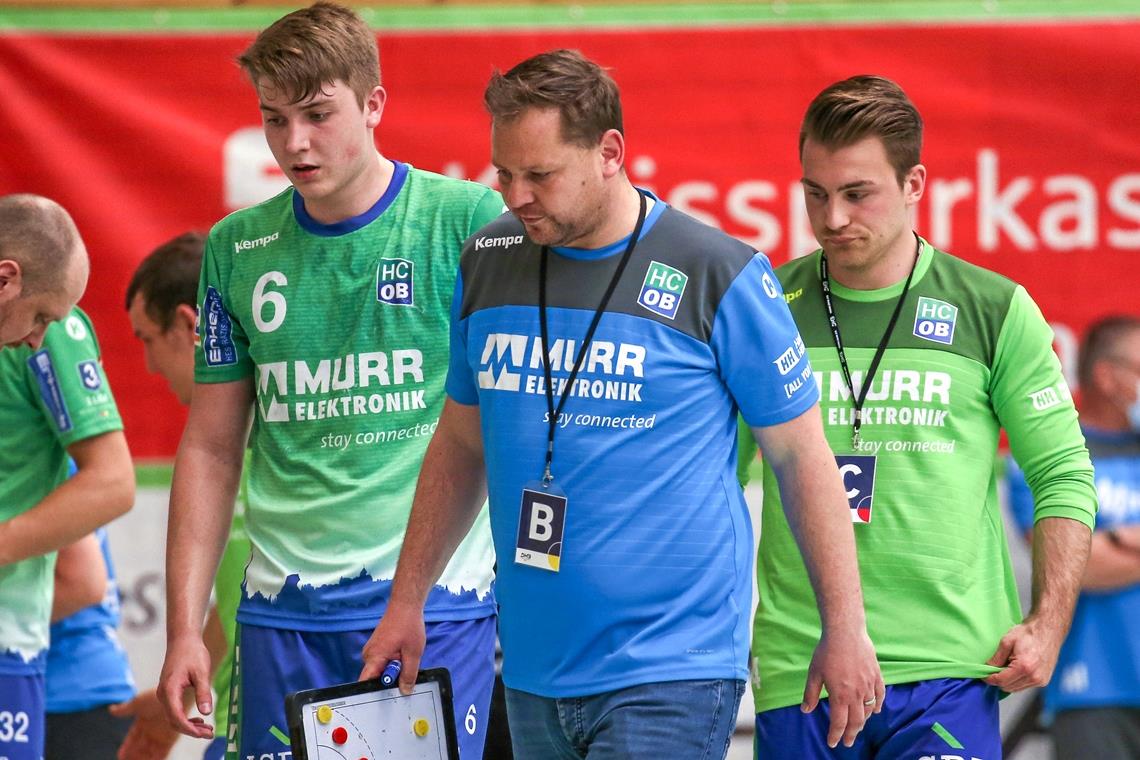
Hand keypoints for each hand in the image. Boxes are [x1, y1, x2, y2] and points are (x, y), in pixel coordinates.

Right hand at [110, 689, 181, 759]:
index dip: (126, 747)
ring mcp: (161, 735)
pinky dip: (158, 758)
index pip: (132, 738)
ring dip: (143, 759)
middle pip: (140, 748)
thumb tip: (111, 710)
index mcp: (143, 723)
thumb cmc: (157, 697)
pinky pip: (163, 753)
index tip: (120, 755)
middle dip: (134, 756)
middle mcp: (151, 731)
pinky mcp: (171, 739)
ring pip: (149, 752)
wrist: (176, 695)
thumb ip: (125, 709)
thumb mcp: (138, 703)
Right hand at [157, 634, 215, 739]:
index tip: (205, 733)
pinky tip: (199, 720)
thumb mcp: (202, 672)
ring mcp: (164, 694)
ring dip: (189, 726)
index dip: (190, 729)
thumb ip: (203, 692)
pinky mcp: (168, 692)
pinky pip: (174, 711)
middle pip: (174, 720)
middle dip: (191, 730)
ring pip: (173, 717)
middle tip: (210, 733)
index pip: (177, 716)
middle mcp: (163, 694)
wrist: (183, 640)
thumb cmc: (192, 653)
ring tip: (207, 729)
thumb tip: (206, 712)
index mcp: (169, 689)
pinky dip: (185, 718)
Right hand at [359, 600, 425, 694]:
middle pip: (374, 677)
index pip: (365, 682)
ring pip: (380, 668)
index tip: (386, 696)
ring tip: (404, 656)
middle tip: (404, 670)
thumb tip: (405, 691)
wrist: (405, 606)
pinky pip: (381, 661)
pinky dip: (392, 660)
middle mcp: (368, 654)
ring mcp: (371, 650)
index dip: (374, 691)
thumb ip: (408, 674)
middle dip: (390, 678)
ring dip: (393, 667)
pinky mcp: (376, 647)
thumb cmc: (408, 626)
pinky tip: (401, 652)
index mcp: (374, 657)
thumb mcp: (413, 654)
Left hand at [801, 627, 883, 748]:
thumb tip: (806, 710)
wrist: (845, 633)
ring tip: (857, 727)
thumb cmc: (827, 652)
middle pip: (856, 721)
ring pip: (868, 710)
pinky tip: (875, 711)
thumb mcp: (814, 673)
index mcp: (840, 696)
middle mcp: (857, 694)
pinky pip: (879, 695)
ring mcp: (868, 685)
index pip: (839, 723)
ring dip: (863, 721)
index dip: (835, 735)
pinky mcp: (876, 675)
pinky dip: (877, 705)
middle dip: (851, 734)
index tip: (833, 743)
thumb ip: (811, 694)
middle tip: (847, 742)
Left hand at [984, 616, 1063, 691]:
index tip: (983, 676)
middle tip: (994, 668)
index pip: (1001, 681)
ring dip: (1008, 681)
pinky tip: (1016, 669)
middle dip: (998, 680)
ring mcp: (1040, 681)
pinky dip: (1017, 680)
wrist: (1048, 630)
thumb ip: (996, 658)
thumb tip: (987, 668)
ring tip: (1006, 666)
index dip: (989, 679)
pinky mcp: (1044, 681)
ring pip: (1016, 689)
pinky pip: (1025, 686)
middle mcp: (1034, 677)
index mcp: (1024, 667)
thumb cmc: (1028, 633)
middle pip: (1008, 687)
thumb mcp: (1007, 641)